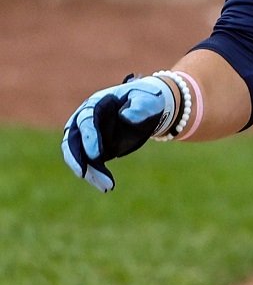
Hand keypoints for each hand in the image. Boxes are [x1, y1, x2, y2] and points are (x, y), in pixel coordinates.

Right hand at [60, 75, 177, 192]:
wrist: (149, 108)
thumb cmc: (148, 98)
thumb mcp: (150, 98)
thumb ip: (140, 106)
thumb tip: (126, 117)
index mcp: (97, 103)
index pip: (86, 120)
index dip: (89, 138)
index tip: (95, 156)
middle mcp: (86, 119)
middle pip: (72, 140)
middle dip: (76, 159)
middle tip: (83, 174)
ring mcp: (87, 136)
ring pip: (78, 156)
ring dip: (89, 172)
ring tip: (106, 186)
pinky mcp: (93, 149)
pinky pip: (90, 165)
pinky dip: (96, 175)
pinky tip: (107, 185)